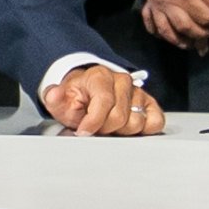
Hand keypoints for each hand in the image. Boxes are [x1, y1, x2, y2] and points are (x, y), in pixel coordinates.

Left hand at [39, 62, 164, 136]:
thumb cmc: (77, 99)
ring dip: (121, 131)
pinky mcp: (150, 104)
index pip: (104, 102)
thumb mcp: (61, 100)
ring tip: (109, 126)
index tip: (83, 132)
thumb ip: (55, 98)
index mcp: (100, 77)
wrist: (89, 93)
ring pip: (137, 123)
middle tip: (95, 128)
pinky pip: (155, 122)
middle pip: (120, 117)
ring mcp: (138, 92)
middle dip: (104, 129)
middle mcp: (122, 81)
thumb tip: (53, 94)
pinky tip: (126, 127)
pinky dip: (143, 129)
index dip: (93, 122)